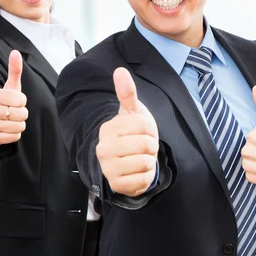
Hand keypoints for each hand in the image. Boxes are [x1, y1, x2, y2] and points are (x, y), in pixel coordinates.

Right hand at [0, 50, 28, 146]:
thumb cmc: (4, 102)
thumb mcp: (10, 86)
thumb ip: (14, 70)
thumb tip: (15, 52)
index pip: (21, 100)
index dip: (22, 101)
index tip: (14, 101)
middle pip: (22, 114)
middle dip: (22, 114)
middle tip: (12, 112)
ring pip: (20, 126)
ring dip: (19, 124)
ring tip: (9, 120)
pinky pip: (15, 137)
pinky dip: (14, 134)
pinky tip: (6, 129)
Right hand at [96, 67, 158, 196]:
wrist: (125, 163)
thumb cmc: (130, 135)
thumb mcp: (131, 113)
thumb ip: (127, 93)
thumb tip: (120, 70)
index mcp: (108, 129)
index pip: (144, 125)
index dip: (149, 129)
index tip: (141, 132)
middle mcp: (104, 149)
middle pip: (147, 144)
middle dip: (151, 146)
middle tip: (142, 148)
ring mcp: (108, 168)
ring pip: (146, 162)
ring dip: (149, 161)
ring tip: (139, 158)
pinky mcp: (116, 185)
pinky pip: (144, 180)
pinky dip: (146, 177)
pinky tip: (137, 172)